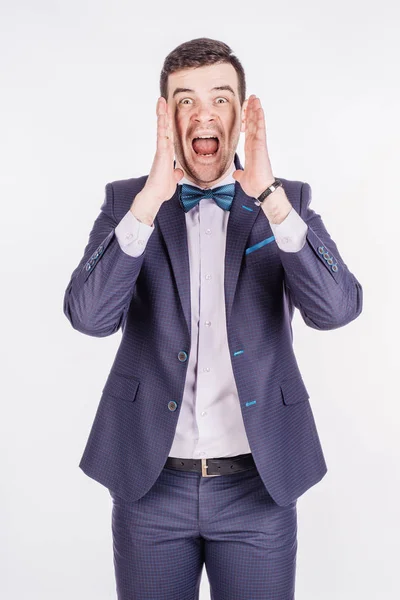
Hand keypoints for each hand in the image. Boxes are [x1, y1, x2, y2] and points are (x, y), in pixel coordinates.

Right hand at [131, 97, 183, 220]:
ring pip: (162, 128)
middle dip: (163, 113)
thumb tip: (179, 171)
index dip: (168, 122)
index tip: (167, 111)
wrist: (155, 195)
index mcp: (166, 153)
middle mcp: (163, 149)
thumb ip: (176, 173)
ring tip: (161, 101)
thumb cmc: (162, 188)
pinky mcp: (161, 153)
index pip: (168, 134)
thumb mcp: (173, 179)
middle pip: (164, 127)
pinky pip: (162, 136)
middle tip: (162, 99)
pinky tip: (162, 116)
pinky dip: (162, 126)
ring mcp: (161, 150)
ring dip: (162, 114)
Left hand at [232, 94, 274, 197]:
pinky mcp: (261, 146)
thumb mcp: (242, 177)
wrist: (260, 190)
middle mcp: (256, 145)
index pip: (249, 131)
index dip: (247, 120)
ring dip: (256, 110)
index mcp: (251, 150)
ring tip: (255, 98)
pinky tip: (259, 109)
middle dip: (251, 110)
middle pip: (253, 123)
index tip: (245, 110)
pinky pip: (260, 129)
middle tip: (251, 98)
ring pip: (257, 123)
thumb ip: (240, 173)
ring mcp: (259, 144)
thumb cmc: (254, 185)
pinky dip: (260, 118)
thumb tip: (236, 173)